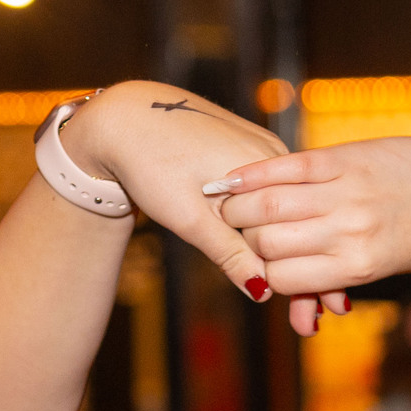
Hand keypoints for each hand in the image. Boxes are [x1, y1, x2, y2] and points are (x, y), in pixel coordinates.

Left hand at [62, 83, 287, 303]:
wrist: (124, 118)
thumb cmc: (152, 163)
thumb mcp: (190, 219)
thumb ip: (231, 255)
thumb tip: (263, 292)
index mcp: (271, 169)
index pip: (286, 231)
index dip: (261, 254)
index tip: (223, 250)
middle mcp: (277, 152)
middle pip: (282, 215)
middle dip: (256, 237)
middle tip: (205, 222)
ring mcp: (266, 144)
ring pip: (270, 201)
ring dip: (249, 220)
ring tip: (204, 206)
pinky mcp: (251, 142)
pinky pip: (260, 185)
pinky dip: (243, 202)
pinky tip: (211, 196)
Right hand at [213, 140, 410, 335]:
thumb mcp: (381, 268)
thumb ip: (337, 278)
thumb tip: (306, 313)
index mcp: (356, 269)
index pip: (282, 279)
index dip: (257, 272)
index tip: (246, 261)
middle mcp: (350, 235)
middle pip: (269, 243)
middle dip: (242, 238)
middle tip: (228, 230)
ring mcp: (348, 194)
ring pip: (270, 204)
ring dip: (237, 204)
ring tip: (222, 201)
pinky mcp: (347, 159)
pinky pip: (290, 167)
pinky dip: (255, 172)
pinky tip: (233, 175)